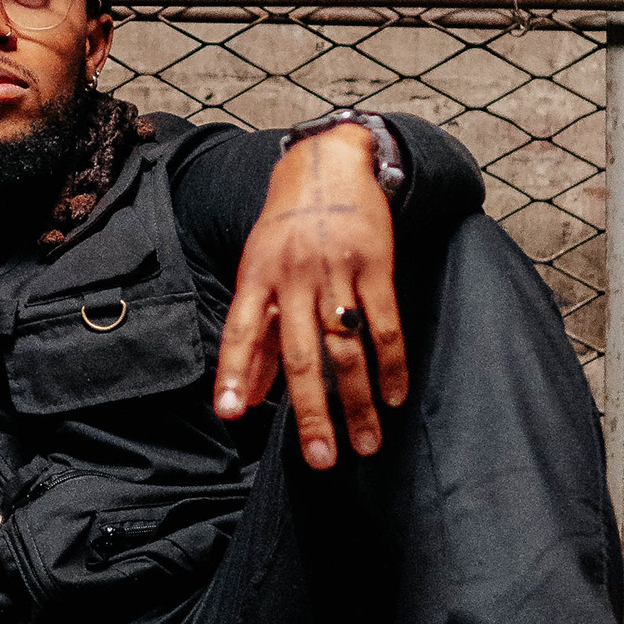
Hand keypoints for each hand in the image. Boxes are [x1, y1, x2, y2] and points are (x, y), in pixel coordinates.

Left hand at [212, 122, 408, 470]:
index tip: (230, 414)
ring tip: (366, 444)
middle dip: (312, 412)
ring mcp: (337, 271)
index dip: (234, 373)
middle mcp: (294, 276)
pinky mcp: (376, 265)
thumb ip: (256, 335)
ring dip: (357, 402)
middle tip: (322, 459)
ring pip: (347, 348)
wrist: (330, 164)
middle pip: (302, 354)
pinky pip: (387, 325)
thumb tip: (244, 398)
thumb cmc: (288, 229)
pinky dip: (392, 365)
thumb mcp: (259, 270)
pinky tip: (394, 397)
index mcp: (258, 277)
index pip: (241, 331)